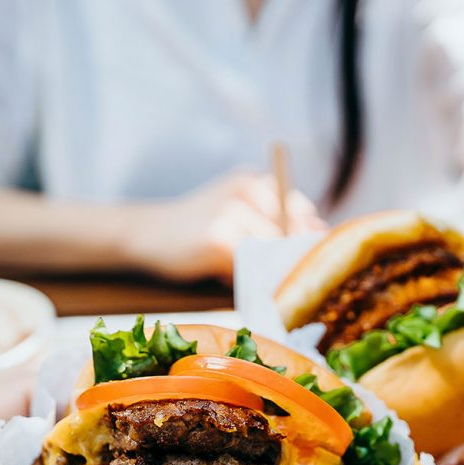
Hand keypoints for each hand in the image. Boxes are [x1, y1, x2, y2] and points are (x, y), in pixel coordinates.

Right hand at [125, 172, 324, 283]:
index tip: (308, 266)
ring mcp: (232, 213)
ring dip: (266, 273)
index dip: (307, 243)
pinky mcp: (217, 238)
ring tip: (246, 278)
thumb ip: (273, 223)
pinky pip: (248, 268)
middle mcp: (248, 190)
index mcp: (256, 182)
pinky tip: (227, 280)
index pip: (303, 213)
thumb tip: (317, 242)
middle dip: (290, 261)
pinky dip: (244, 279)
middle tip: (281, 282)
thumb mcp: (236, 213)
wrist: (146, 233)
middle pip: (292, 234)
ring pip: (271, 254)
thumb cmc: (197, 230)